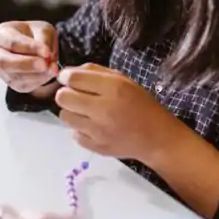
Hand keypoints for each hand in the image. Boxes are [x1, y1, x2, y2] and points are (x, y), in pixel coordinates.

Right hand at [0, 21, 58, 92]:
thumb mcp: (42, 29)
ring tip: (52, 69)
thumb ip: (44, 40)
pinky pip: (22, 86)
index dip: (29, 48)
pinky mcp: (11, 83)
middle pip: (5, 62)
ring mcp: (0, 70)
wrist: (35, 46)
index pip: (11, 42)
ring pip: (14, 77)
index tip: (47, 51)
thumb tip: (46, 56)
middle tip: (45, 64)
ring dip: (36, 75)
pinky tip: (48, 73)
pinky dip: (38, 81)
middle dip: (27, 65)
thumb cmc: (35, 34)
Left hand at [55, 64, 180, 163]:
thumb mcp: (122, 79)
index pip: (74, 78)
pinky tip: (93, 126)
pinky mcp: (96, 147)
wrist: (155, 137)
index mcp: (113, 88)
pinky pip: (74, 134)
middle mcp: (103, 109)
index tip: (68, 78)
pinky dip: (81, 129)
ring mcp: (98, 131)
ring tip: (85, 111)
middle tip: (76, 95)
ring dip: (72, 112)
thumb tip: (67, 73)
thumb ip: (95, 71)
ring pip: (65, 116)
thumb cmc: (139, 103)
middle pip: (63, 98)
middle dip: (66, 94)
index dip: (66, 76)